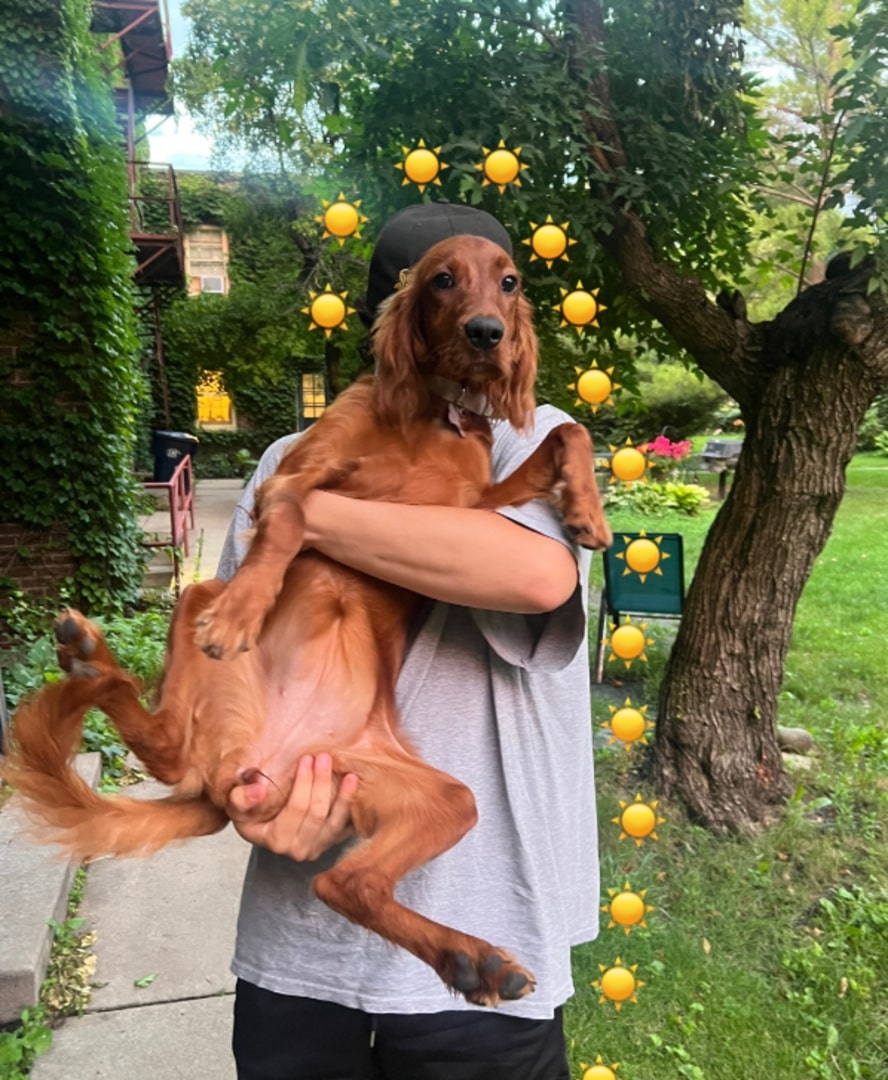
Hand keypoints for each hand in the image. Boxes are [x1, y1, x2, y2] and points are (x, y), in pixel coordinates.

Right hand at [231, 753, 358, 860]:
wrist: (262, 824)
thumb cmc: (249, 813)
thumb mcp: (236, 805)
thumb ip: (242, 797)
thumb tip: (258, 790)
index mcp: (276, 841)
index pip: (295, 809)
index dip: (303, 784)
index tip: (306, 759)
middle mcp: (298, 849)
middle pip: (316, 813)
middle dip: (321, 783)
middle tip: (323, 757)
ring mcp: (316, 847)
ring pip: (333, 821)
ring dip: (341, 794)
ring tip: (345, 772)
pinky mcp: (329, 842)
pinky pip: (343, 825)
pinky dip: (348, 803)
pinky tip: (352, 783)